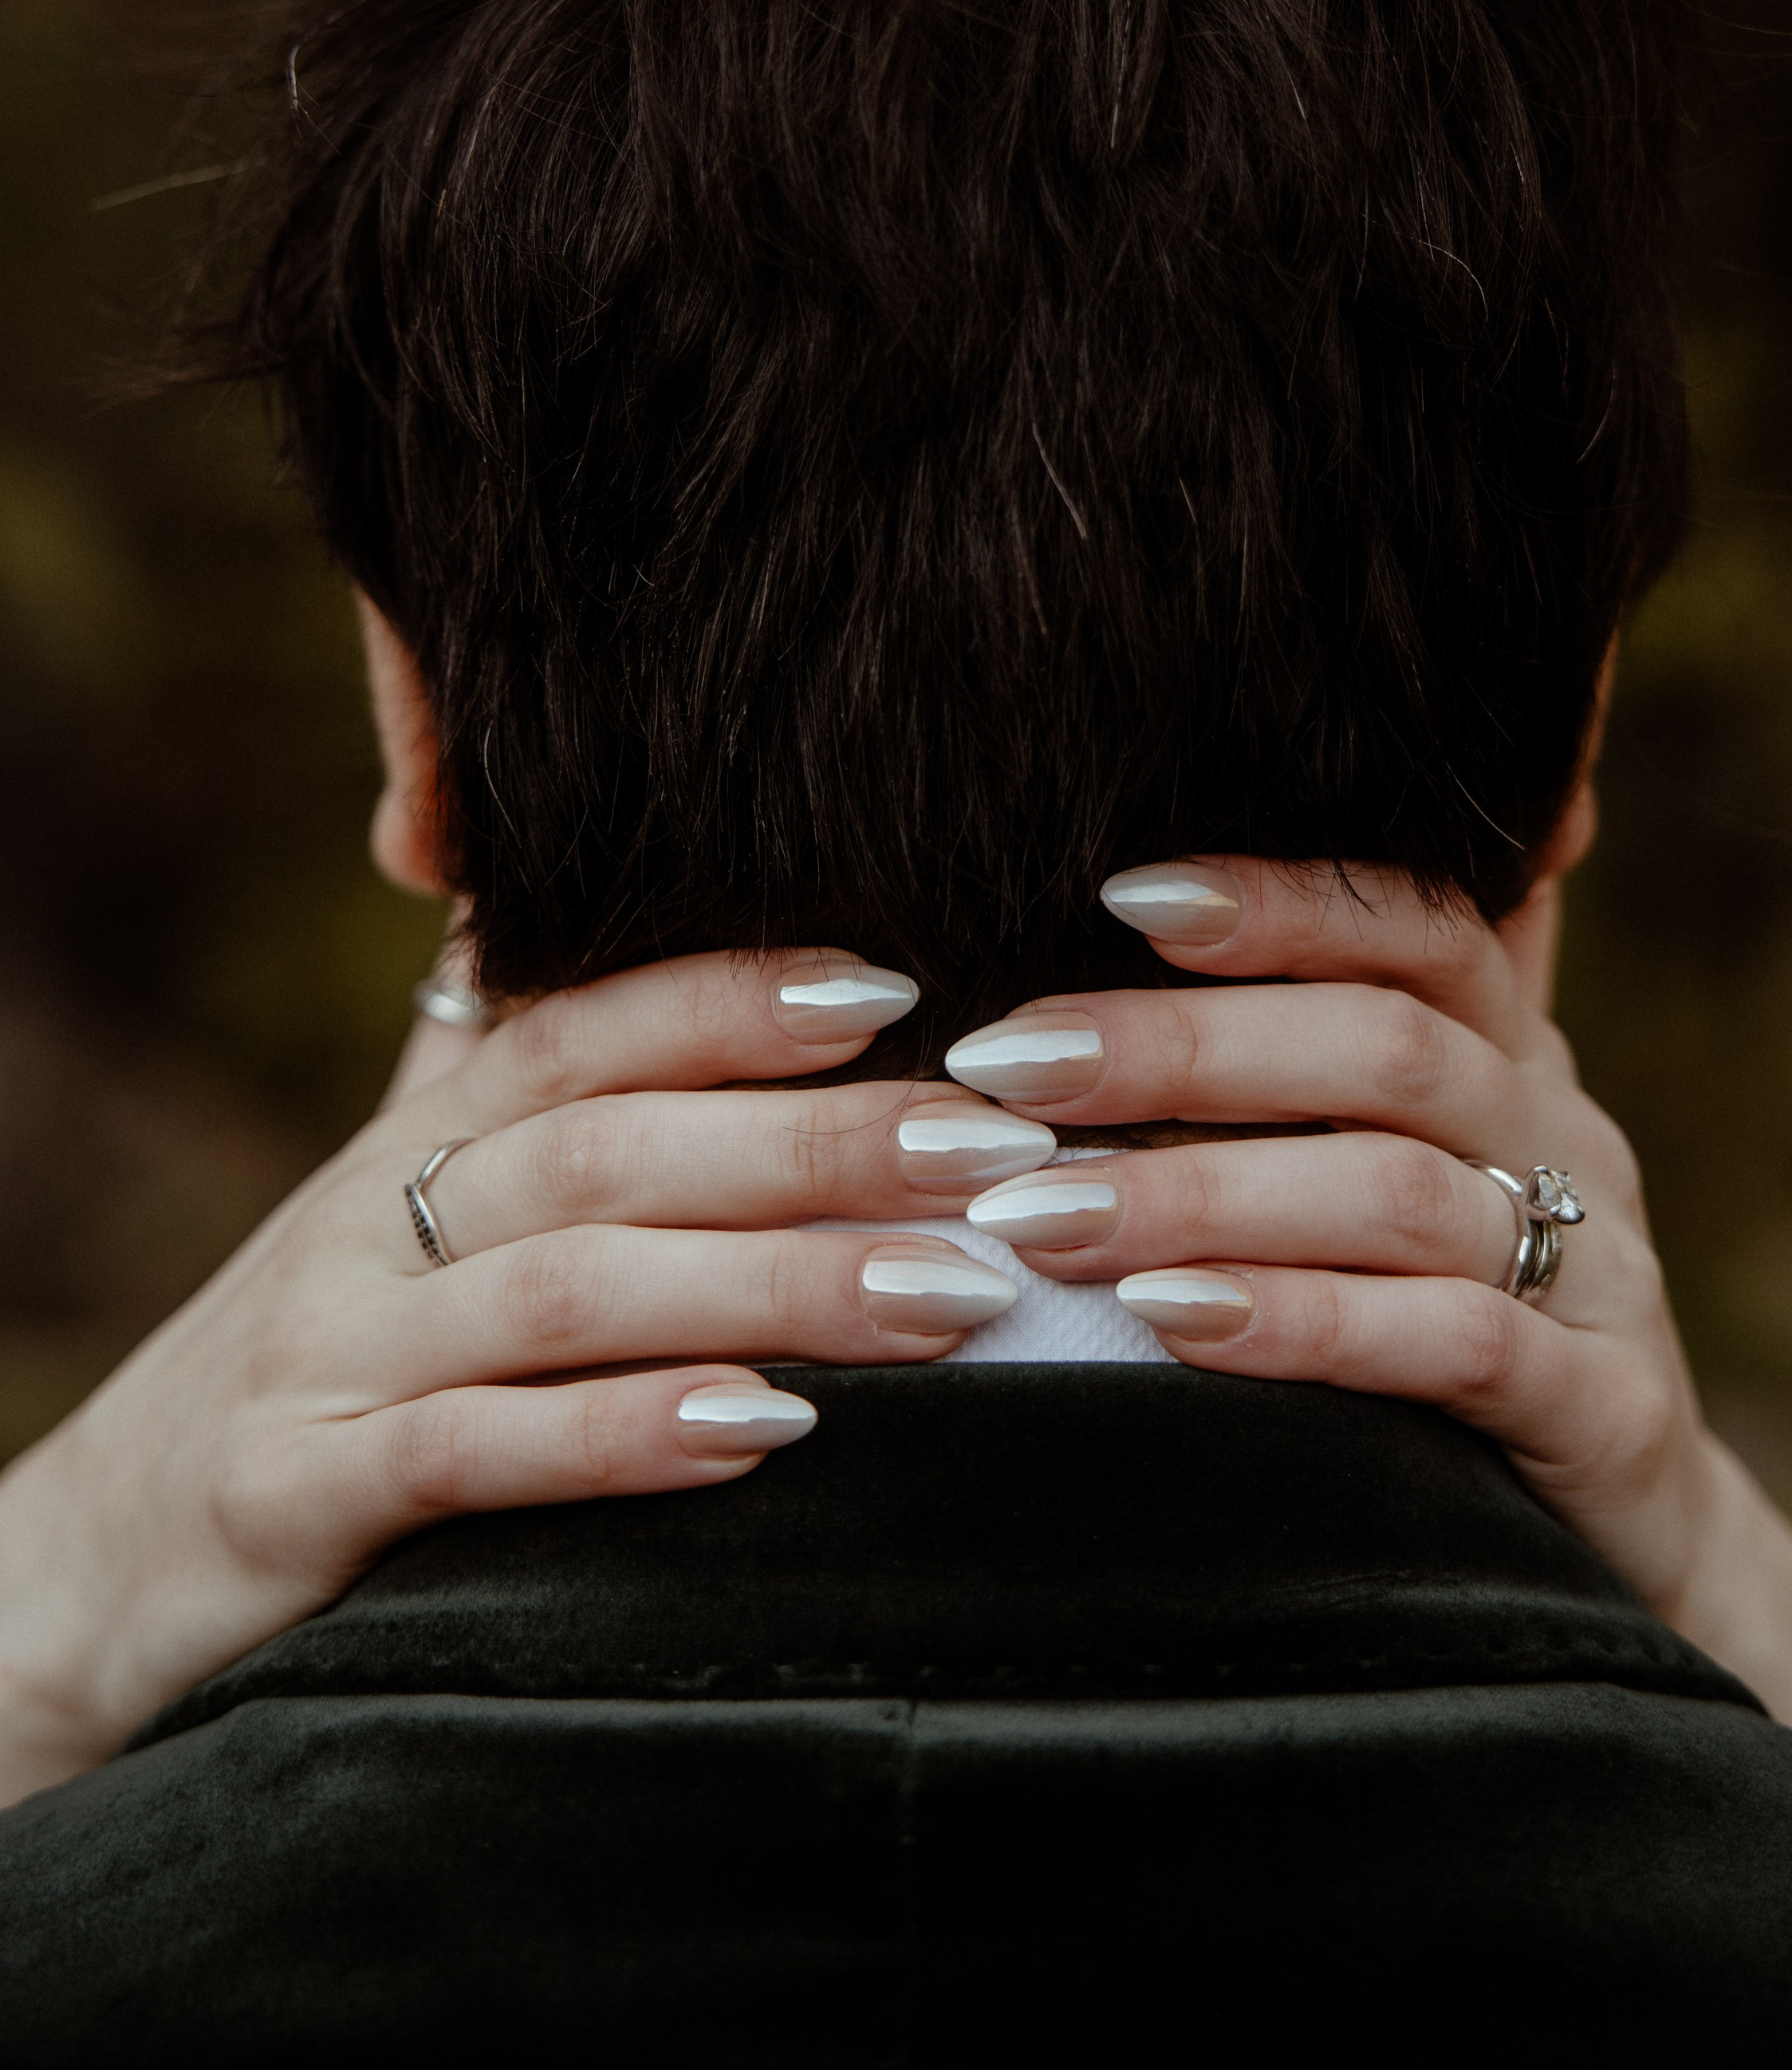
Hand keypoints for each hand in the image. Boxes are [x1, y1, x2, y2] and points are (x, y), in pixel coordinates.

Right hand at [0, 948, 1041, 1804]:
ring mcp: (328, 1350)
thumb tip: (575, 930)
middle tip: (994, 1147)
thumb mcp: (395, 1215)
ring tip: (943, 1292)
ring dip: (771, 1281)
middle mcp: (371, 1217)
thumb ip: (502, 1090)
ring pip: (568, 1286)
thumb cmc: (308, 1370)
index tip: (894, 980)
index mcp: (417, 1139)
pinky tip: (759, 1429)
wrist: (74, 1568)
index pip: (579, 1025)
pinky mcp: (294, 1491)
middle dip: (814, 1140)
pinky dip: (619, 1432)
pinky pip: (471, 1450)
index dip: (728, 994)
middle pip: (610, 1145)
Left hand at [947, 856, 1719, 1621]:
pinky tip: (1172, 1318)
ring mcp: (1602, 1276)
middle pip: (1384, 1046)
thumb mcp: (1420, 1165)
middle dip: (1180, 1046)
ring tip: (1038, 1211)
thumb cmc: (1469, 1327)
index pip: (1420, 926)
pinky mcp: (1605, 1415)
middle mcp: (1567, 1139)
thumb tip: (1164, 894)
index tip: (1121, 895)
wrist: (1649, 1546)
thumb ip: (1332, 1047)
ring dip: (1200, 1193)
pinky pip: (1454, 1346)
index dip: (1285, 900)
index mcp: (1512, 1060)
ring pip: (1397, 1193)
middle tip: (1007, 1063)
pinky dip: (1305, 1323)